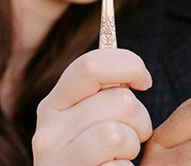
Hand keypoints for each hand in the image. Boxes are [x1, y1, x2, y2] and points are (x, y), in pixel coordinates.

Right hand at [33, 48, 153, 165]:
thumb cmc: (98, 154)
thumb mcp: (93, 115)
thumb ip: (104, 86)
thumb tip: (122, 36)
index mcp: (54, 103)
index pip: (92, 63)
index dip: (129, 65)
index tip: (144, 81)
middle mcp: (46, 131)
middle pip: (119, 100)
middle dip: (140, 118)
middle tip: (131, 134)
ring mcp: (54, 162)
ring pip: (117, 134)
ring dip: (131, 147)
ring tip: (119, 156)